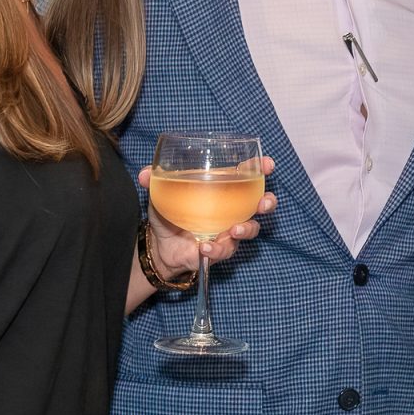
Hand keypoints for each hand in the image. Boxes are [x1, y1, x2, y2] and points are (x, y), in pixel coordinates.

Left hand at [138, 157, 275, 276]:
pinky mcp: (220, 250)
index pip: (248, 176)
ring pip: (251, 230)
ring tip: (235, 229)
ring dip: (247, 229)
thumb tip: (145, 174)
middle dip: (267, 202)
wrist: (160, 246)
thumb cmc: (168, 214)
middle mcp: (232, 210)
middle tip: (263, 203)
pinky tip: (205, 247)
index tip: (268, 164)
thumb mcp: (160, 195)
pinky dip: (217, 248)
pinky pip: (226, 250)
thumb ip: (154, 182)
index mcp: (223, 190)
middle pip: (260, 204)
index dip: (262, 169)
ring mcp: (228, 231)